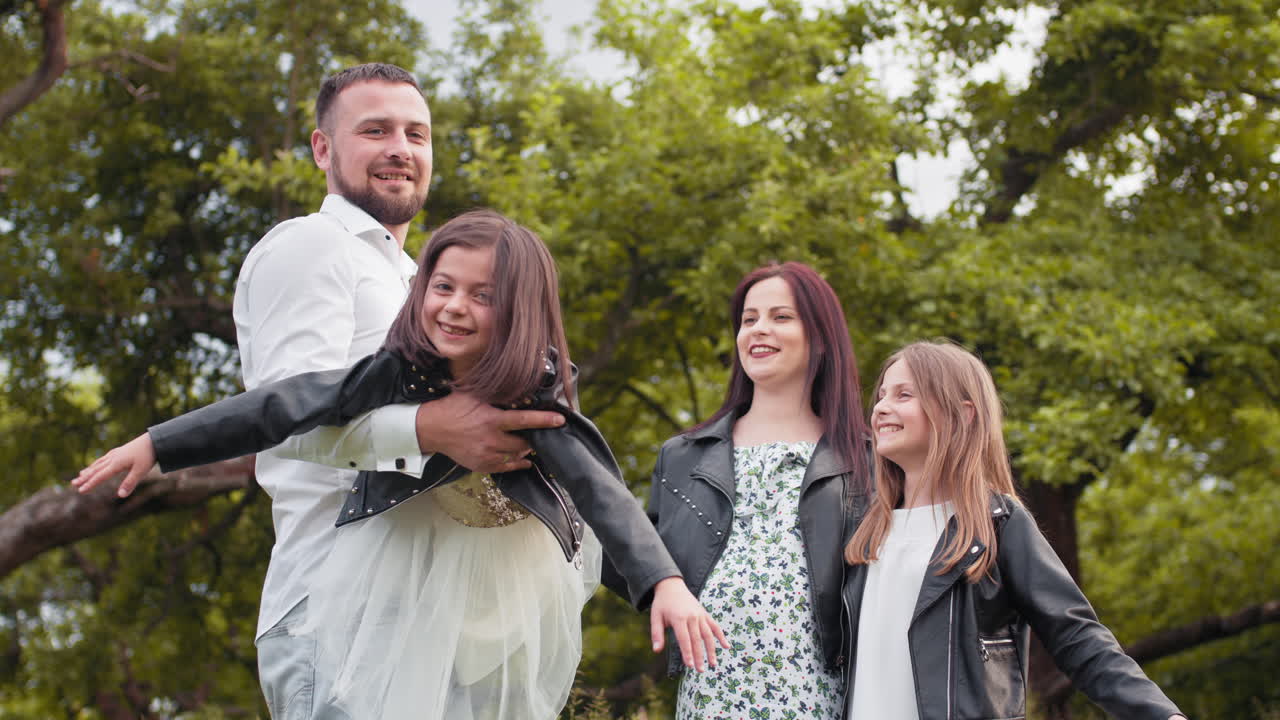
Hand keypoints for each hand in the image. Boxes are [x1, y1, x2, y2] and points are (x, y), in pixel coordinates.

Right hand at [71, 433, 157, 496]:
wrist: (154, 440)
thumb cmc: (148, 456)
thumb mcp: (141, 471)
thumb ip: (130, 483)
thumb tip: (120, 496)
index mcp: (116, 464)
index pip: (100, 476)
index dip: (90, 484)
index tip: (80, 490)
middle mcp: (113, 458)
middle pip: (95, 470)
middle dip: (84, 478)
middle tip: (73, 483)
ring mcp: (115, 454)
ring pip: (98, 463)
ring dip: (89, 470)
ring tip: (80, 475)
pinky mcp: (119, 451)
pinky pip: (104, 458)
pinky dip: (97, 463)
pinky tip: (96, 465)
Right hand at [414, 391, 563, 473]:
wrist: (432, 429)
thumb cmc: (454, 408)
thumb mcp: (475, 395)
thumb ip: (497, 393)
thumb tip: (518, 387)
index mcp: (491, 420)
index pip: (524, 421)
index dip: (544, 421)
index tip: (560, 420)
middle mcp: (490, 440)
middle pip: (524, 444)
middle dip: (534, 438)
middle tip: (539, 433)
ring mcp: (486, 456)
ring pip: (517, 458)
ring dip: (525, 450)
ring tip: (528, 443)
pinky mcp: (481, 466)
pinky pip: (506, 468)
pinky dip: (516, 462)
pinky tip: (522, 457)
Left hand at [649, 576, 728, 672]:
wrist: (672, 585)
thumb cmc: (662, 603)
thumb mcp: (655, 617)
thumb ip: (656, 634)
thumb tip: (656, 650)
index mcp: (679, 618)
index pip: (684, 639)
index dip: (687, 653)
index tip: (690, 665)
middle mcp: (692, 617)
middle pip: (697, 640)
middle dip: (699, 656)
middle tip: (701, 670)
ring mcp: (700, 615)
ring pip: (708, 635)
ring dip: (712, 650)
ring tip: (713, 664)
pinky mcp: (705, 614)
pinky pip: (715, 626)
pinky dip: (721, 636)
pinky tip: (727, 646)